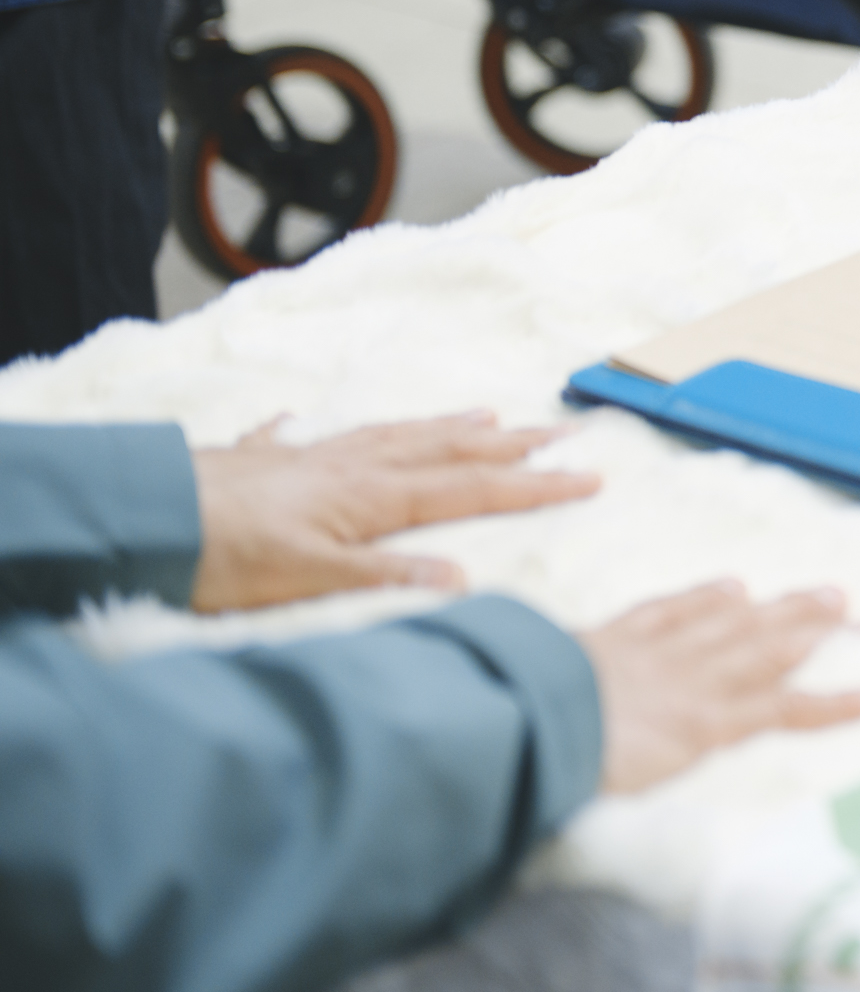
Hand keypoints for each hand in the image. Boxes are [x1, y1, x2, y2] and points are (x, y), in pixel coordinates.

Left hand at [190, 414, 601, 611]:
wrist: (140, 514)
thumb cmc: (220, 554)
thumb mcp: (308, 578)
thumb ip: (384, 575)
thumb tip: (460, 577)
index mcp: (371, 497)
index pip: (469, 489)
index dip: (532, 485)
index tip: (588, 476)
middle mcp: (349, 467)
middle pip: (444, 450)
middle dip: (509, 443)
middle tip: (563, 431)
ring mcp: (305, 458)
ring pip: (392, 436)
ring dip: (443, 427)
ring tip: (483, 413)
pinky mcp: (257, 461)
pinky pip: (305, 437)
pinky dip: (324, 430)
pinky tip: (312, 422)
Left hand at [582, 583, 859, 794]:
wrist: (517, 723)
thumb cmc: (570, 771)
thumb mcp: (632, 795)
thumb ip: (674, 774)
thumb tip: (705, 791)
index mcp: (702, 726)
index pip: (788, 709)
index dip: (841, 702)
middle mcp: (693, 683)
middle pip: (768, 650)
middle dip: (816, 631)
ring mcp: (658, 653)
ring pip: (733, 625)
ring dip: (779, 608)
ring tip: (823, 593)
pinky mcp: (620, 636)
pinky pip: (672, 610)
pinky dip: (704, 597)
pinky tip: (730, 587)